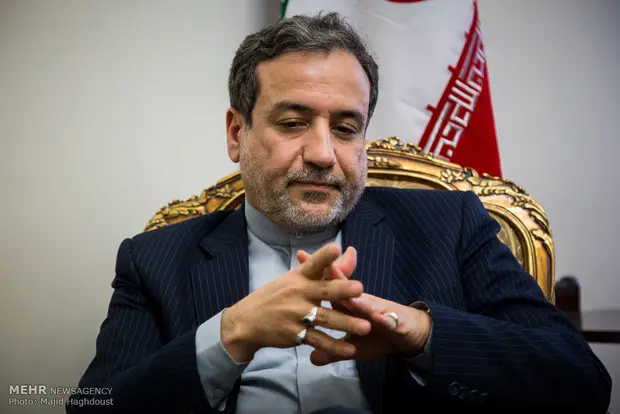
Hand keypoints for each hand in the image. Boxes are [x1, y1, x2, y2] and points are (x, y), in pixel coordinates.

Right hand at [221, 243, 371, 362]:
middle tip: (360, 289)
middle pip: (323, 291)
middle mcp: (298, 294)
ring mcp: (296, 315)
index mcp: (299, 277)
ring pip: (325, 319)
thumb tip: (352, 253)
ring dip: (346, 323)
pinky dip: (334, 347)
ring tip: (366, 327)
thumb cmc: (277, 296)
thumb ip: (328, 269)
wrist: (246, 322)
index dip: (324, 256)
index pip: (313, 264)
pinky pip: (318, 341)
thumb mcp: (296, 278)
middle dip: (341, 290)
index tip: (335, 248)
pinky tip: (350, 350)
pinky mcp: (295, 334)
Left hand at [296, 248, 431, 365]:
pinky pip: (389, 321)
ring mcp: (380, 311)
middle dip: (337, 273)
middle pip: (347, 287)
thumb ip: (332, 350)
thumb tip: (312, 358)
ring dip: (358, 299)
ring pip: (367, 303)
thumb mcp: (353, 347)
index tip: (301, 256)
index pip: (332, 286)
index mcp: (351, 304)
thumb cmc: (379, 335)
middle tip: (325, 261)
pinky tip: (380, 319)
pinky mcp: (396, 323)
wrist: (411, 335)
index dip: (317, 274)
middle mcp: (364, 303)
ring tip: (348, 294)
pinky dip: (385, 319)